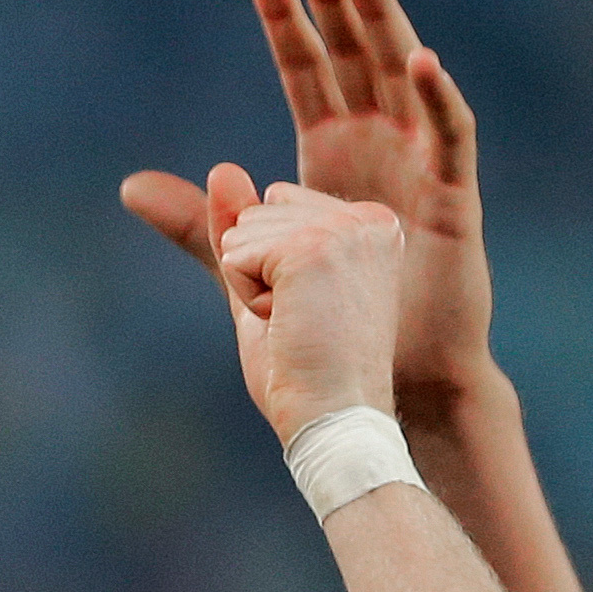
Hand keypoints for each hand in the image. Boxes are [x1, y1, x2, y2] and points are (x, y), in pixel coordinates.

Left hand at [122, 0, 489, 411]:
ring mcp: (417, 167)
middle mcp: (375, 147)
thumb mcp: (250, 265)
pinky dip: (438, 96)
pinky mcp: (453, 201)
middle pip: (354, 54)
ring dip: (384, 20)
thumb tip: (128, 187)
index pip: (303, 67)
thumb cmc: (328, 326)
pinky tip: (420, 56)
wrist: (390, 386)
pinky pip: (449, 136)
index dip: (286, 18)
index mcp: (327, 153)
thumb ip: (202, 224)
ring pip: (401, 75)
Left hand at [210, 169, 404, 442]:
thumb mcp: (268, 285)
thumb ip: (243, 227)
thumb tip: (222, 169)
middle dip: (261, 271)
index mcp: (371, 223)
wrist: (335, 421)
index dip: (273, 264)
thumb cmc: (308, 369)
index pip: (276, 202)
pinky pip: (234, 253)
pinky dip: (246, 295)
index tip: (314, 310)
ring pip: (241, 229)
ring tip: (303, 324)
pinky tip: (290, 324)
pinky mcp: (311, 248)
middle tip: (307, 321)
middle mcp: (367, 217)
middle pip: (256, 210)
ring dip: (253, 284)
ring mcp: (342, 230)